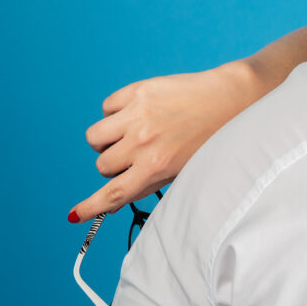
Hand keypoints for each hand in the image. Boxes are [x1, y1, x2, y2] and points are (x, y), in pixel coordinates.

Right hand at [67, 61, 259, 219]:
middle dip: (114, 164)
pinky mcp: (137, 91)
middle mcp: (143, 142)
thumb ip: (146, 184)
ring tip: (131, 134)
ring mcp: (137, 114)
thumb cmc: (210, 140)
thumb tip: (112, 199)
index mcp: (156, 167)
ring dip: (107, 140)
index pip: (113, 193)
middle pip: (102, 165)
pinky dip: (115, 113)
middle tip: (136, 155)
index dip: (91, 207)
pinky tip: (139, 112)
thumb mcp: (181, 170)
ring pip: (95, 137)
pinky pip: (106, 108)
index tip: (75, 214)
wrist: (231, 100)